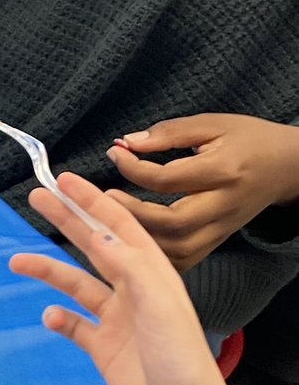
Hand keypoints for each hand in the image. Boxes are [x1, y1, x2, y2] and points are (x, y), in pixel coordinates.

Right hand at [9, 173, 249, 384]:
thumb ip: (130, 267)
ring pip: (77, 285)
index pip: (118, 228)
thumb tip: (99, 233)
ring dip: (50, 270)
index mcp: (152, 275)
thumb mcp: (159, 307)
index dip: (92, 202)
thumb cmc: (178, 362)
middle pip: (94, 248)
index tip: (64, 180)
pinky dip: (60, 318)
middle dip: (67, 221)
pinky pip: (76, 326)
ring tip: (17, 260)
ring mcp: (118, 322)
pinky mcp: (105, 350)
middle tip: (36, 197)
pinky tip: (47, 315)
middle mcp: (134, 292)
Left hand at [106, 114, 298, 270]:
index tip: (115, 153)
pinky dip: (157, 257)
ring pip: (179, 250)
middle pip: (174, 223)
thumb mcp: (212, 123)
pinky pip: (185, 261)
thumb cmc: (248, 139)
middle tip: (104, 199)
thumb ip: (170, 132)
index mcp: (224, 171)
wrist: (287, 167)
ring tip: (113, 222)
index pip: (170, 179)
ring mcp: (222, 228)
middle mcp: (224, 205)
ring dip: (142, 240)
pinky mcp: (218, 241)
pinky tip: (134, 243)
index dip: (134, 168)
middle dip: (133, 214)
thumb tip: (128, 142)